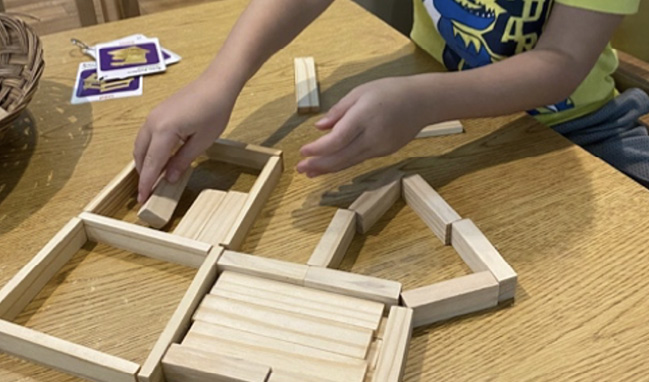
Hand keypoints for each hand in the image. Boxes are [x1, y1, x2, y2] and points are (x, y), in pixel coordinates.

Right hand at [133, 77, 234, 202]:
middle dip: (143, 174)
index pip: (151, 164)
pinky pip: (147, 136)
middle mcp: (152, 123)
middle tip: (147, 192)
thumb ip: (182, 160)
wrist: (216, 83)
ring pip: (141, 145)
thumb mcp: (202, 142)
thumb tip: (169, 178)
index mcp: (163, 131)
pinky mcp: (157, 112)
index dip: (147, 183)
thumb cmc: (214, 110)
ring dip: (145, 162)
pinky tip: (159, 159)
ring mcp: (153, 116)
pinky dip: (148, 150)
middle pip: (141, 155)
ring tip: (153, 178)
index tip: (143, 199)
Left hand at [297, 77, 427, 176]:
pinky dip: (343, 163)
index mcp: (364, 116)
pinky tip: (330, 165)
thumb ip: (339, 111)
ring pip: (350, 162)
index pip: (337, 140)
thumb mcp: (360, 92)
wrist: (422, 102)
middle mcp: (372, 136)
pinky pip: (359, 159)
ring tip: (310, 172)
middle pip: (342, 156)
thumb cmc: (390, 91)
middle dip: (319, 164)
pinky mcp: (385, 152)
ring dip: (328, 168)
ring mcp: (380, 147)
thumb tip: (319, 127)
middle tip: (300, 168)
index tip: (303, 151)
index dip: (318, 149)